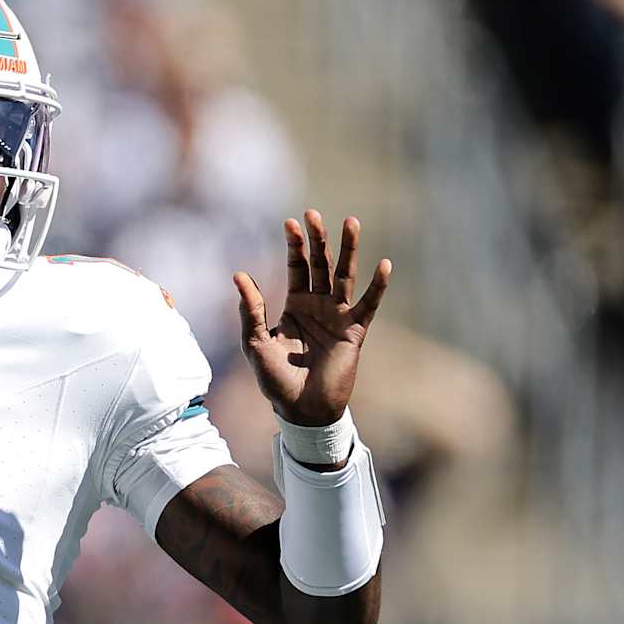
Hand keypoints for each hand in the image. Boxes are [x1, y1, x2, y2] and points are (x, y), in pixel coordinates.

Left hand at [235, 210, 391, 426]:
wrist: (301, 409)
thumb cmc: (276, 379)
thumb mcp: (256, 342)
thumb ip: (251, 310)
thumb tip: (238, 274)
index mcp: (295, 304)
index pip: (296, 267)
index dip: (294, 245)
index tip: (290, 222)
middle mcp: (318, 305)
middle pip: (321, 264)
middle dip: (318, 239)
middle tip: (314, 213)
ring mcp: (338, 316)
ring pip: (345, 276)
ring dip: (349, 250)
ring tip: (351, 221)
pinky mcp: (355, 332)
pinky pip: (368, 304)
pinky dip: (377, 286)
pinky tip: (384, 264)